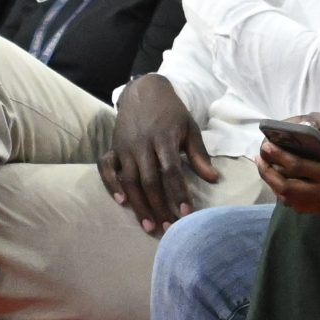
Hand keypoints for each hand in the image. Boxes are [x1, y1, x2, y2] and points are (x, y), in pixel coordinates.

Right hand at [101, 75, 219, 232]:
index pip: (171, 171)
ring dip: (138, 204)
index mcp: (164, 139)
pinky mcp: (112, 147)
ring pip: (128, 180)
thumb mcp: (190, 128)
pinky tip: (121, 202)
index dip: (178, 193)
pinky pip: (106, 168)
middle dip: (159, 206)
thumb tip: (213, 179)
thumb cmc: (172, 113)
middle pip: (148, 180)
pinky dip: (111, 185)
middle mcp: (141, 145)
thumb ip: (199, 155)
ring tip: (149, 225)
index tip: (187, 213)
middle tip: (168, 228)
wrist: (143, 91)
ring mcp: (124, 147)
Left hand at [259, 126, 319, 213]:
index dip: (279, 156)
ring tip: (267, 170)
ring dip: (275, 186)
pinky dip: (286, 197)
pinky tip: (282, 185)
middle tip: (260, 158)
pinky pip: (300, 207)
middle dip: (269, 173)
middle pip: (287, 188)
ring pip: (291, 200)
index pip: (297, 167)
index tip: (267, 145)